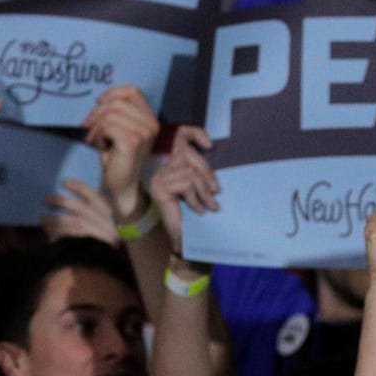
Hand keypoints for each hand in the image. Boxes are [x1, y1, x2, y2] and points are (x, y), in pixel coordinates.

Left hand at [44, 178, 122, 244]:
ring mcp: (97, 238)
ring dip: (55, 219)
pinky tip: (49, 231)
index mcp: (108, 217)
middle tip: (47, 199)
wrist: (96, 268)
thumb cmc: (93, 243)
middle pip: (80, 208)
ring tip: (45, 218)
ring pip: (72, 222)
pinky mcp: (88, 249)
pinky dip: (56, 232)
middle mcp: (106, 226)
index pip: (95, 197)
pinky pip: (68, 237)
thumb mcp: (95, 225)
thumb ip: (83, 212)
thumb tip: (60, 199)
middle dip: (61, 202)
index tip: (65, 182)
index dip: (80, 188)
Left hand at [82, 85, 158, 222]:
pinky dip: (98, 135)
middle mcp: (151, 124)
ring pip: (110, 114)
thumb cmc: (118, 159)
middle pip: (118, 102)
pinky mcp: (132, 142)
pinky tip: (100, 146)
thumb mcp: (119, 130)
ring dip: (96, 126)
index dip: (113, 93)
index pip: (133, 91)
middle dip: (97, 113)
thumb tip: (101, 99)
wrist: (121, 187)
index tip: (98, 103)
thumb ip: (117, 113)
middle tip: (88, 127)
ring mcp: (144, 133)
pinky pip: (107, 126)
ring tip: (95, 139)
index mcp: (150, 119)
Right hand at [149, 125, 216, 256]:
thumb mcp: (199, 187)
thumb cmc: (193, 215)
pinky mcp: (159, 190)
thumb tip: (209, 149)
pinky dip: (196, 199)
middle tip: (217, 193)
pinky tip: (200, 211)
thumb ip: (200, 171)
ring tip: (210, 206)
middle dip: (207, 175)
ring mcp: (158, 180)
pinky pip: (186, 185)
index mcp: (170, 166)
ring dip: (204, 191)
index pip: (179, 137)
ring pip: (190, 173)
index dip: (194, 134)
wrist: (183, 241)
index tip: (209, 145)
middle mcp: (161, 170)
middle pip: (189, 158)